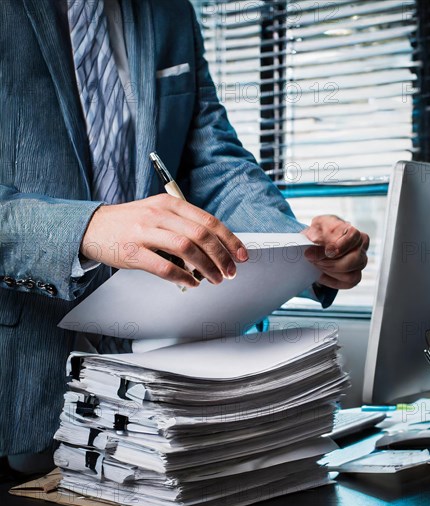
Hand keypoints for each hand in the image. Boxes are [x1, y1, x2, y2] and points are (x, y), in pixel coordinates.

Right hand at [81, 194, 247, 286]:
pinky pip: (165, 268)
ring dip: (207, 268)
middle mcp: (160, 214)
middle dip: (222, 257)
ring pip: (187, 250)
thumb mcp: (159, 213)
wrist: (93, 227)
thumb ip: (184, 224)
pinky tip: (191, 283)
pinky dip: (183, 278)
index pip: (208, 221)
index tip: (241, 255)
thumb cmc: (131, 223)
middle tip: (230, 272)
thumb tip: (216, 247)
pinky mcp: (133, 252)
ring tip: (215, 280)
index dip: (229, 240)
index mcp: (170, 203)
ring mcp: (145, 232)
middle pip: (201, 236)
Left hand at [302, 215, 368, 289]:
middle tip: (314, 260)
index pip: (353, 237)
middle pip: (355, 259)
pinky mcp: (355, 276)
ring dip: (330, 272)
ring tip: (317, 264)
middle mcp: (361, 248)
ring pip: (352, 275)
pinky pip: (348, 283)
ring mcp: (360, 263)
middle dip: (331, 263)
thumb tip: (314, 240)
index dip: (340, 246)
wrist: (318, 243)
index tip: (327, 252)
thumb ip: (315, 232)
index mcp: (354, 233)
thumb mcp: (316, 227)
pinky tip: (321, 274)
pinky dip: (331, 281)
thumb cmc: (321, 233)